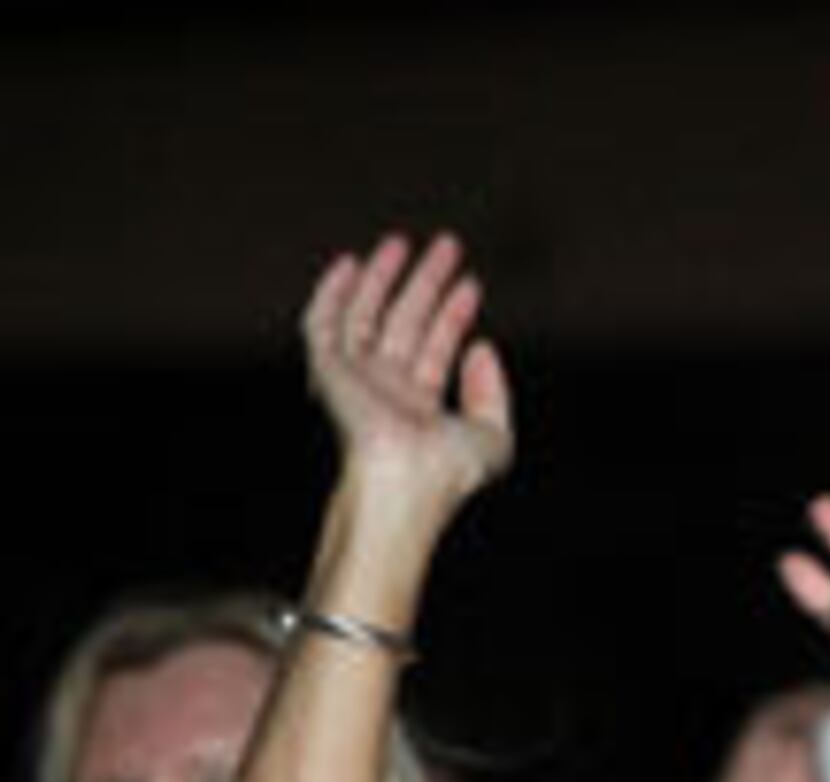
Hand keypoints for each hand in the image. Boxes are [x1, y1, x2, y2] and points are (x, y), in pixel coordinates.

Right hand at [302, 232, 514, 521]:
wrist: (404, 479)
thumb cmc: (448, 471)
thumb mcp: (493, 436)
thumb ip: (493, 393)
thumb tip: (482, 346)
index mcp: (418, 409)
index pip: (436, 349)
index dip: (454, 314)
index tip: (472, 283)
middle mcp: (384, 391)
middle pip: (404, 323)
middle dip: (424, 283)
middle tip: (447, 245)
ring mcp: (354, 380)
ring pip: (367, 315)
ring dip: (384, 277)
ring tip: (404, 241)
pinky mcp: (328, 370)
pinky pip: (322, 323)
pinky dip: (333, 292)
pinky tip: (351, 262)